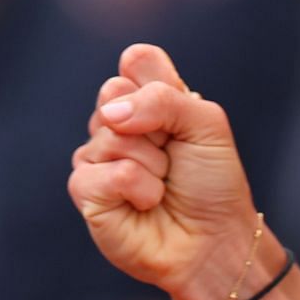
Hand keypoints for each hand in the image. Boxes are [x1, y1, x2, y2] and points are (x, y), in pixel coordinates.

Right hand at [69, 44, 259, 299]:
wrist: (214, 239)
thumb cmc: (212, 183)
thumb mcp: (207, 125)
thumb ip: (164, 99)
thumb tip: (111, 115)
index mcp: (147, 99)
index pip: (136, 60)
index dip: (161, 84)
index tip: (183, 118)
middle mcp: (117, 123)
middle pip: (114, 92)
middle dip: (157, 126)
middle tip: (172, 155)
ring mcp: (97, 155)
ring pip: (111, 136)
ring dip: (152, 164)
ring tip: (162, 184)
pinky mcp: (86, 191)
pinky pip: (107, 173)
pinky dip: (139, 190)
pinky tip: (147, 204)